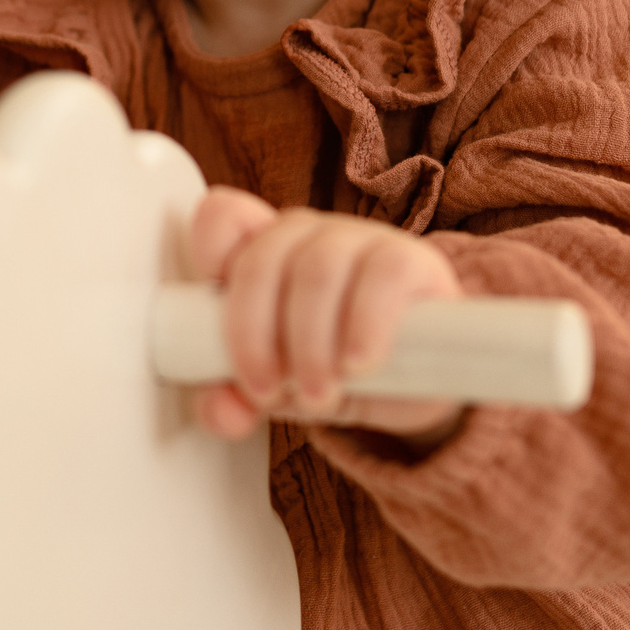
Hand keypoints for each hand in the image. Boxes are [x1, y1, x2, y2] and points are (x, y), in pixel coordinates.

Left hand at [185, 187, 465, 448]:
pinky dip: (363, 328)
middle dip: (255, 335)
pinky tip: (358, 364)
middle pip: (262, 259)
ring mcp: (358, 240)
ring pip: (317, 270)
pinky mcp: (410, 259)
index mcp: (262, 253)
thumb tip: (221, 411)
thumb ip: (234, 402)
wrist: (419, 385)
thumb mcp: (278, 391)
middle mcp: (306, 237)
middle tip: (268, 390)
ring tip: (318, 392)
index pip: (222, 218)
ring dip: (309, 343)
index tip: (211, 319)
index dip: (210, 255)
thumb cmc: (333, 369)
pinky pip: (382, 276)